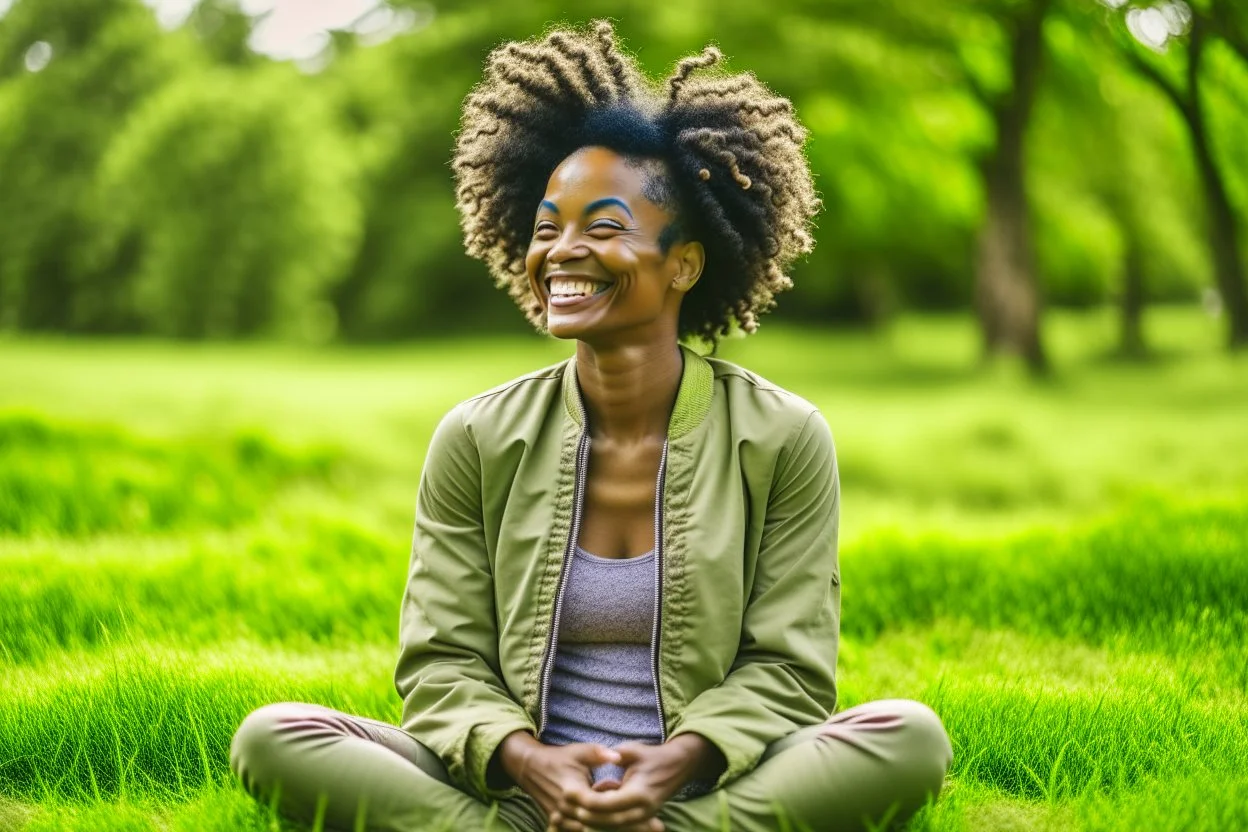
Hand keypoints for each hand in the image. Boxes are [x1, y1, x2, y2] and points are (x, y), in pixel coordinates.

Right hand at [496, 732, 628, 831]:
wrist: (530, 768)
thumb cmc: (558, 758)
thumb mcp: (579, 751)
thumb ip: (598, 754)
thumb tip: (618, 756)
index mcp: (572, 791)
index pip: (597, 805)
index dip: (615, 807)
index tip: (633, 807)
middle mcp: (565, 809)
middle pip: (594, 823)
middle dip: (616, 824)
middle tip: (644, 827)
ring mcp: (559, 818)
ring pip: (586, 831)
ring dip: (605, 830)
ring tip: (633, 829)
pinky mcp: (556, 822)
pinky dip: (591, 830)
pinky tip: (608, 829)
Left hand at [554, 736, 712, 831]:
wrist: (679, 766)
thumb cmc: (653, 756)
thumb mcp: (632, 751)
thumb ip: (612, 756)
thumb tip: (597, 760)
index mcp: (639, 793)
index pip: (607, 804)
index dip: (588, 801)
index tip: (570, 794)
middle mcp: (642, 810)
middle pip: (607, 821)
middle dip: (586, 815)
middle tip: (567, 808)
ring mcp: (643, 816)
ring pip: (612, 826)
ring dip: (593, 821)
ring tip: (573, 812)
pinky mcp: (641, 818)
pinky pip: (618, 823)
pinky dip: (603, 820)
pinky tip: (587, 813)